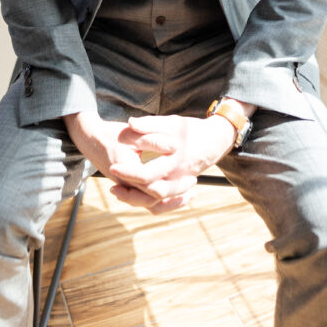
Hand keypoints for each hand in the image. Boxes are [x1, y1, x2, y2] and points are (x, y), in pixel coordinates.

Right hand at [64, 111, 193, 212]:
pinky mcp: (128, 188)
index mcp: (128, 173)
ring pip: (150, 205)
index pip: (154, 187)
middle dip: (176, 195)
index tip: (192, 176)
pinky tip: (175, 193)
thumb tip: (174, 146)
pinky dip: (161, 200)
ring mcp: (126, 188)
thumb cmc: (112, 134)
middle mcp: (126, 185)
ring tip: (189, 193)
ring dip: (170, 201)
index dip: (175, 185)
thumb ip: (153, 140)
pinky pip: (146, 201)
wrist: (90, 138)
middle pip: (154, 200)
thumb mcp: (132, 133)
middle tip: (194, 183)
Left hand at [108, 113, 235, 207]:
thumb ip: (150, 124)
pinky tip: (133, 195)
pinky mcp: (178, 188)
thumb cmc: (191, 130)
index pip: (147, 174)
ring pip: (156, 202)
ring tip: (117, 191)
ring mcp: (178, 185)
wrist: (214, 140)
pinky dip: (148, 202)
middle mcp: (177, 177)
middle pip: (150, 194)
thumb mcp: (171, 123)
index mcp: (174, 161)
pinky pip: (163, 203)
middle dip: (129, 192)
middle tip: (112, 185)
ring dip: (136, 200)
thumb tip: (130, 123)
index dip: (128, 172)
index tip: (112, 165)